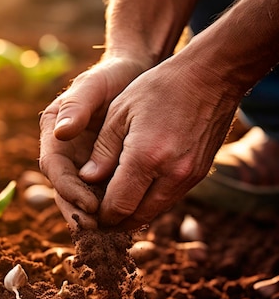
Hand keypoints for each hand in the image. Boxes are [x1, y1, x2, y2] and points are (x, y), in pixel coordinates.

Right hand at [39, 56, 143, 228]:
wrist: (135, 75)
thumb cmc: (112, 76)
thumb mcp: (95, 85)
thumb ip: (77, 105)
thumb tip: (61, 132)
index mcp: (54, 133)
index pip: (54, 169)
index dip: (69, 190)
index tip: (90, 205)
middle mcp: (65, 152)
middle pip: (64, 190)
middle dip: (79, 212)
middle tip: (100, 230)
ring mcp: (83, 162)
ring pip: (82, 196)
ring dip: (95, 217)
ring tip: (114, 233)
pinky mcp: (102, 169)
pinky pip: (103, 193)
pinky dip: (112, 207)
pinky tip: (129, 219)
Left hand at [78, 51, 238, 229]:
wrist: (212, 77)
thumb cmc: (159, 88)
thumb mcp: (119, 112)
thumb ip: (102, 150)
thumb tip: (87, 180)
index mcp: (146, 156)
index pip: (118, 205)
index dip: (101, 215)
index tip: (88, 213)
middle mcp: (171, 173)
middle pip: (137, 217)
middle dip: (115, 222)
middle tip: (98, 217)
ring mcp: (188, 177)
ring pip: (154, 212)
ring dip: (133, 214)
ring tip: (114, 207)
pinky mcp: (198, 175)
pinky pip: (169, 200)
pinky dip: (150, 202)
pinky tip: (137, 192)